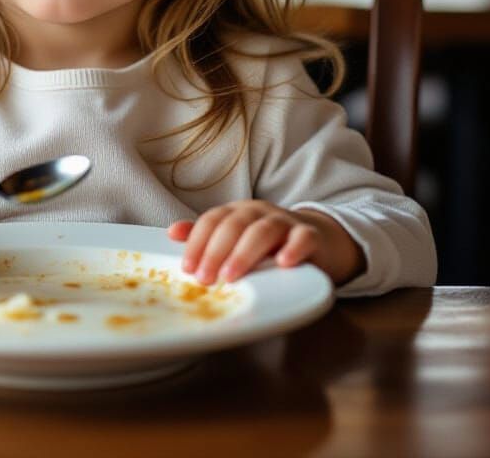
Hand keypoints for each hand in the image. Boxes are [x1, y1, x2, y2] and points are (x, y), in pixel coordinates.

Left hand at [167, 201, 363, 285]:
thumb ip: (207, 236)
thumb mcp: (235, 238)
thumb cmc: (268, 244)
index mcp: (237, 212)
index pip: (212, 221)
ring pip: (263, 231)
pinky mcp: (310, 235)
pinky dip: (293, 249)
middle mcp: (258, 212)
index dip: (198, 242)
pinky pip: (303, 238)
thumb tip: (172, 232)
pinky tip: (283, 263)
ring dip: (244, 253)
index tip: (188, 268)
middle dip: (215, 251)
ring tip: (231, 275)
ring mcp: (285, 222)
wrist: (316, 240)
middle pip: (234, 225)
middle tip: (205, 278)